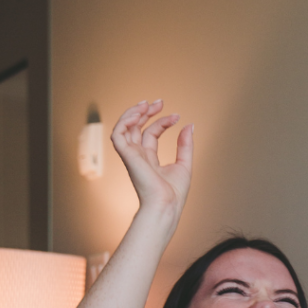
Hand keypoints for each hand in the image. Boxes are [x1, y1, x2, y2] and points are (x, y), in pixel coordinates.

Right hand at [111, 100, 193, 219]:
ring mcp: (131, 155)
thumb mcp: (185, 164)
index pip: (151, 133)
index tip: (177, 116)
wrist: (167, 205)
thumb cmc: (174, 193)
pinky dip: (124, 121)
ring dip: (134, 113)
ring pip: (124, 128)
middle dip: (145, 112)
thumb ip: (185, 145)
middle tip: (159, 102)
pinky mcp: (127, 156)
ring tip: (148, 104)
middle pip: (136, 127)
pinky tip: (138, 113)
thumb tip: (189, 125)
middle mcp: (138, 155)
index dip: (162, 121)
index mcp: (149, 158)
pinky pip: (117, 134)